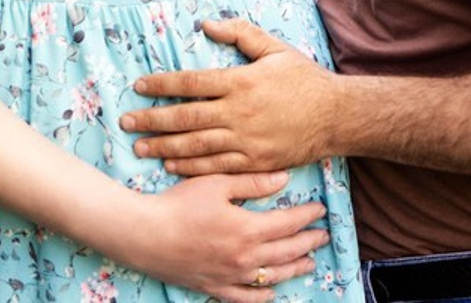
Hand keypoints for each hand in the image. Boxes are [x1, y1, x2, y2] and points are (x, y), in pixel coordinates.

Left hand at [119, 19, 335, 175]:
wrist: (336, 116)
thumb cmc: (302, 78)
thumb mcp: (273, 47)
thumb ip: (240, 33)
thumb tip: (206, 23)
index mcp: (241, 82)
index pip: (192, 83)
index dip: (162, 84)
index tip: (139, 87)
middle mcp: (239, 113)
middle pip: (186, 118)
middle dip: (153, 120)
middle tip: (126, 122)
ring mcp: (247, 141)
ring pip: (197, 146)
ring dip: (165, 147)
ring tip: (140, 147)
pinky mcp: (255, 162)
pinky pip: (217, 166)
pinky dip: (192, 167)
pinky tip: (173, 165)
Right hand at [130, 171, 328, 301]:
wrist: (147, 235)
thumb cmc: (180, 203)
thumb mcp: (216, 183)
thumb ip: (252, 182)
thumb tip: (284, 178)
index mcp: (248, 229)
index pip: (288, 223)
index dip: (307, 216)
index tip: (320, 209)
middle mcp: (245, 258)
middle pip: (287, 251)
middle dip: (308, 241)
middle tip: (323, 234)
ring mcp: (232, 277)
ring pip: (273, 276)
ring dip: (295, 268)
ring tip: (310, 261)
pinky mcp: (216, 288)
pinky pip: (248, 298)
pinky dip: (265, 296)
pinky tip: (273, 291)